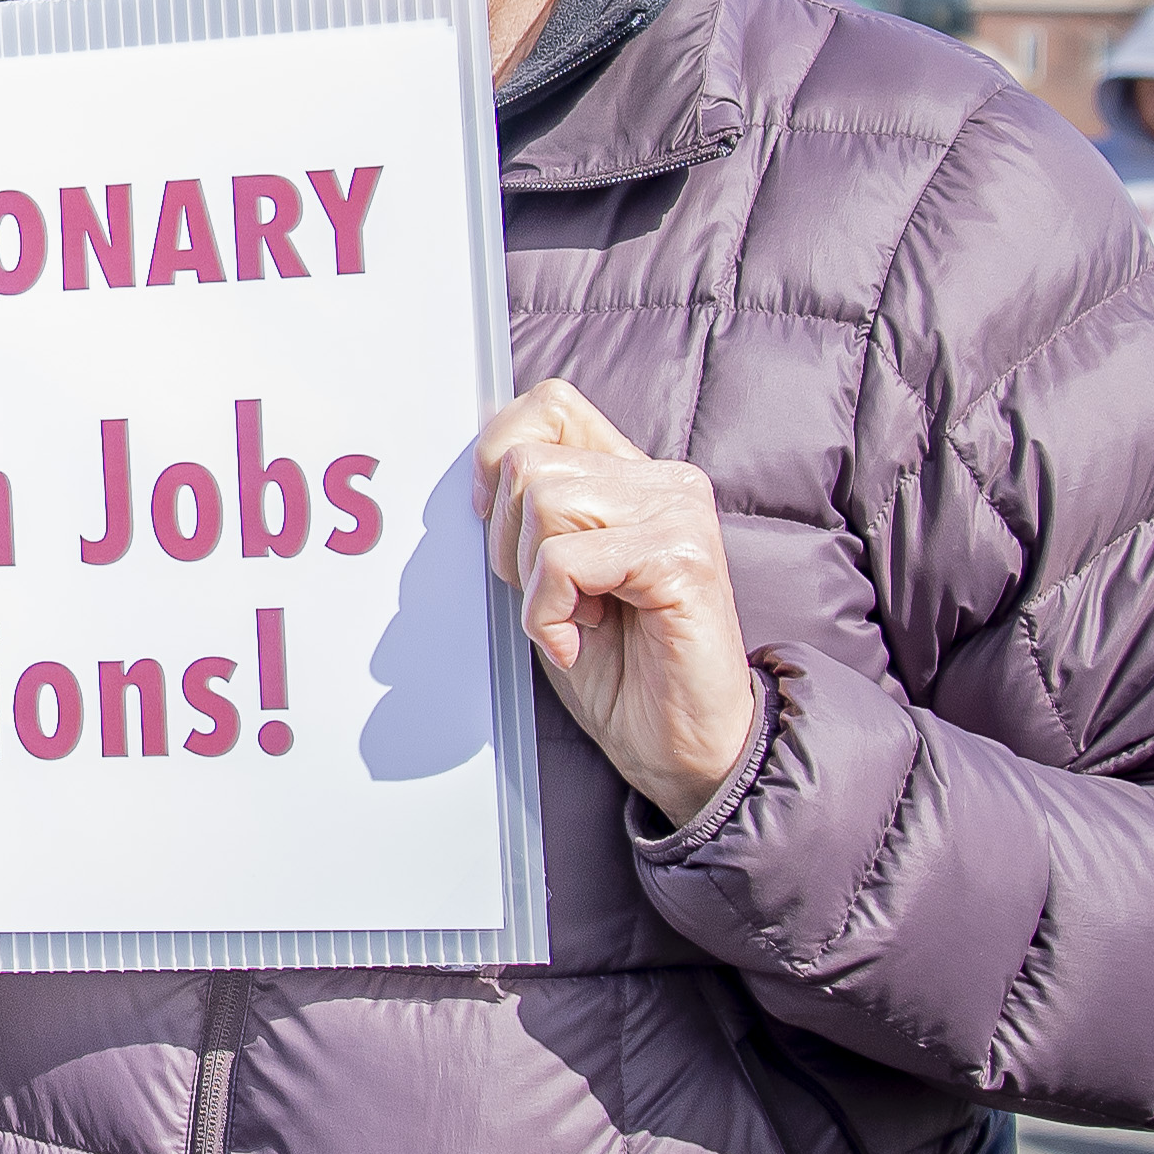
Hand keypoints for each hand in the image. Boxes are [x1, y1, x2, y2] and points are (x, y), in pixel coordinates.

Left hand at [473, 379, 752, 823]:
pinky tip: (583, 641)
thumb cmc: (617, 666)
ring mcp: (680, 514)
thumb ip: (527, 513)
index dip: (497, 456)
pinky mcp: (683, 559)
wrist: (681, 748)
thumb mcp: (551, 575)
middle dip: (509, 542)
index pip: (549, 405)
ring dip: (533, 578)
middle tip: (553, 598)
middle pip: (527, 464)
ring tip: (575, 617)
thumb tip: (471, 464)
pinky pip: (565, 561)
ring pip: (543, 502)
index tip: (497, 525)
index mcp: (633, 475)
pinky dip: (549, 612)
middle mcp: (666, 481)